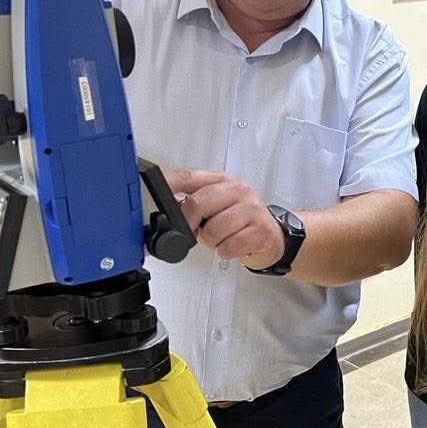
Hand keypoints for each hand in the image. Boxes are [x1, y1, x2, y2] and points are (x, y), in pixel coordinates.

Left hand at [164, 168, 284, 268]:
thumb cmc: (240, 223)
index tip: (153, 190)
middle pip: (198, 203)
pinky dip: (225, 251)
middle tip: (198, 230)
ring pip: (213, 228)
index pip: (189, 176)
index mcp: (222, 181)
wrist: (274, 238)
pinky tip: (232, 246)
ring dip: (211, 241)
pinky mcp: (260, 231)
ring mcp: (251, 209)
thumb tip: (165, 210)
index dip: (169, 184)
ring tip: (221, 238)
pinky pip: (229, 245)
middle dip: (191, 223)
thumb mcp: (215, 208)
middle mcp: (237, 191)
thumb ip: (192, 204)